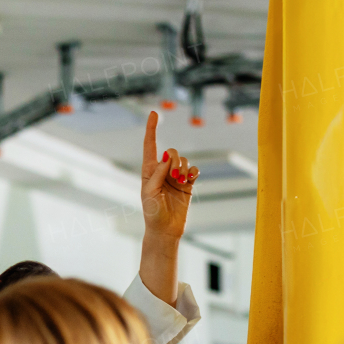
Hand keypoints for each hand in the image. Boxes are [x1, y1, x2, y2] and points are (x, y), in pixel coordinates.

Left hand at [141, 111, 197, 241]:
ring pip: (184, 160)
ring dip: (183, 169)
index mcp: (149, 171)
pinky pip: (194, 170)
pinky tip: (189, 180)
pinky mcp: (187, 184)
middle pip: (172, 151)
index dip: (151, 129)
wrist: (166, 230)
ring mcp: (175, 177)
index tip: (154, 113)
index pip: (150, 146)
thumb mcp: (150, 194)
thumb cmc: (153, 213)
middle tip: (174, 176)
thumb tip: (166, 157)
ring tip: (180, 182)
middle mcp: (162, 171)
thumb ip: (156, 175)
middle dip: (175, 160)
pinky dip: (193, 172)